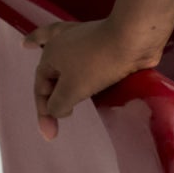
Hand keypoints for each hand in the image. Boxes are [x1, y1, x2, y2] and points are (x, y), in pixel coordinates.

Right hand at [25, 0, 173, 139]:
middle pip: (52, 74)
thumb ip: (57, 105)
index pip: (41, 87)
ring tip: (58, 86)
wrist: (132, 38)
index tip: (52, 134)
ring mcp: (82, 38)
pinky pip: (85, 56)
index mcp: (50, 54)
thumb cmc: (97, 63)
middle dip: (52, 95)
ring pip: (65, 60)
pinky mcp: (102, 41)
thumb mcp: (72, 89)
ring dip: (61, 76)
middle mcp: (62, 43)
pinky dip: (79, 62)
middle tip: (59, 115)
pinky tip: (75, 63)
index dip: (44, 112)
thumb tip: (55, 111)